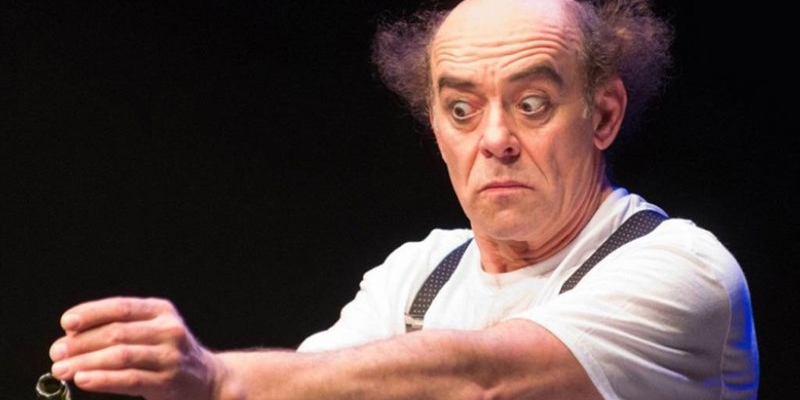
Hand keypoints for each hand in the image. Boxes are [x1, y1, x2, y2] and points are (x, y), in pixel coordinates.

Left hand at [49, 297, 220, 399]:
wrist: (208, 378)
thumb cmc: (168, 353)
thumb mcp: (153, 330)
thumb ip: (121, 328)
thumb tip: (72, 334)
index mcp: (162, 311)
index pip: (121, 307)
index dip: (91, 313)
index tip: (67, 323)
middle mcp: (169, 329)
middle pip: (117, 333)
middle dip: (81, 343)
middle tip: (56, 353)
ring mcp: (170, 356)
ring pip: (120, 356)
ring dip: (86, 362)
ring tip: (62, 369)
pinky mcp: (168, 381)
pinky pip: (129, 379)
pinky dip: (102, 379)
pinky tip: (83, 379)